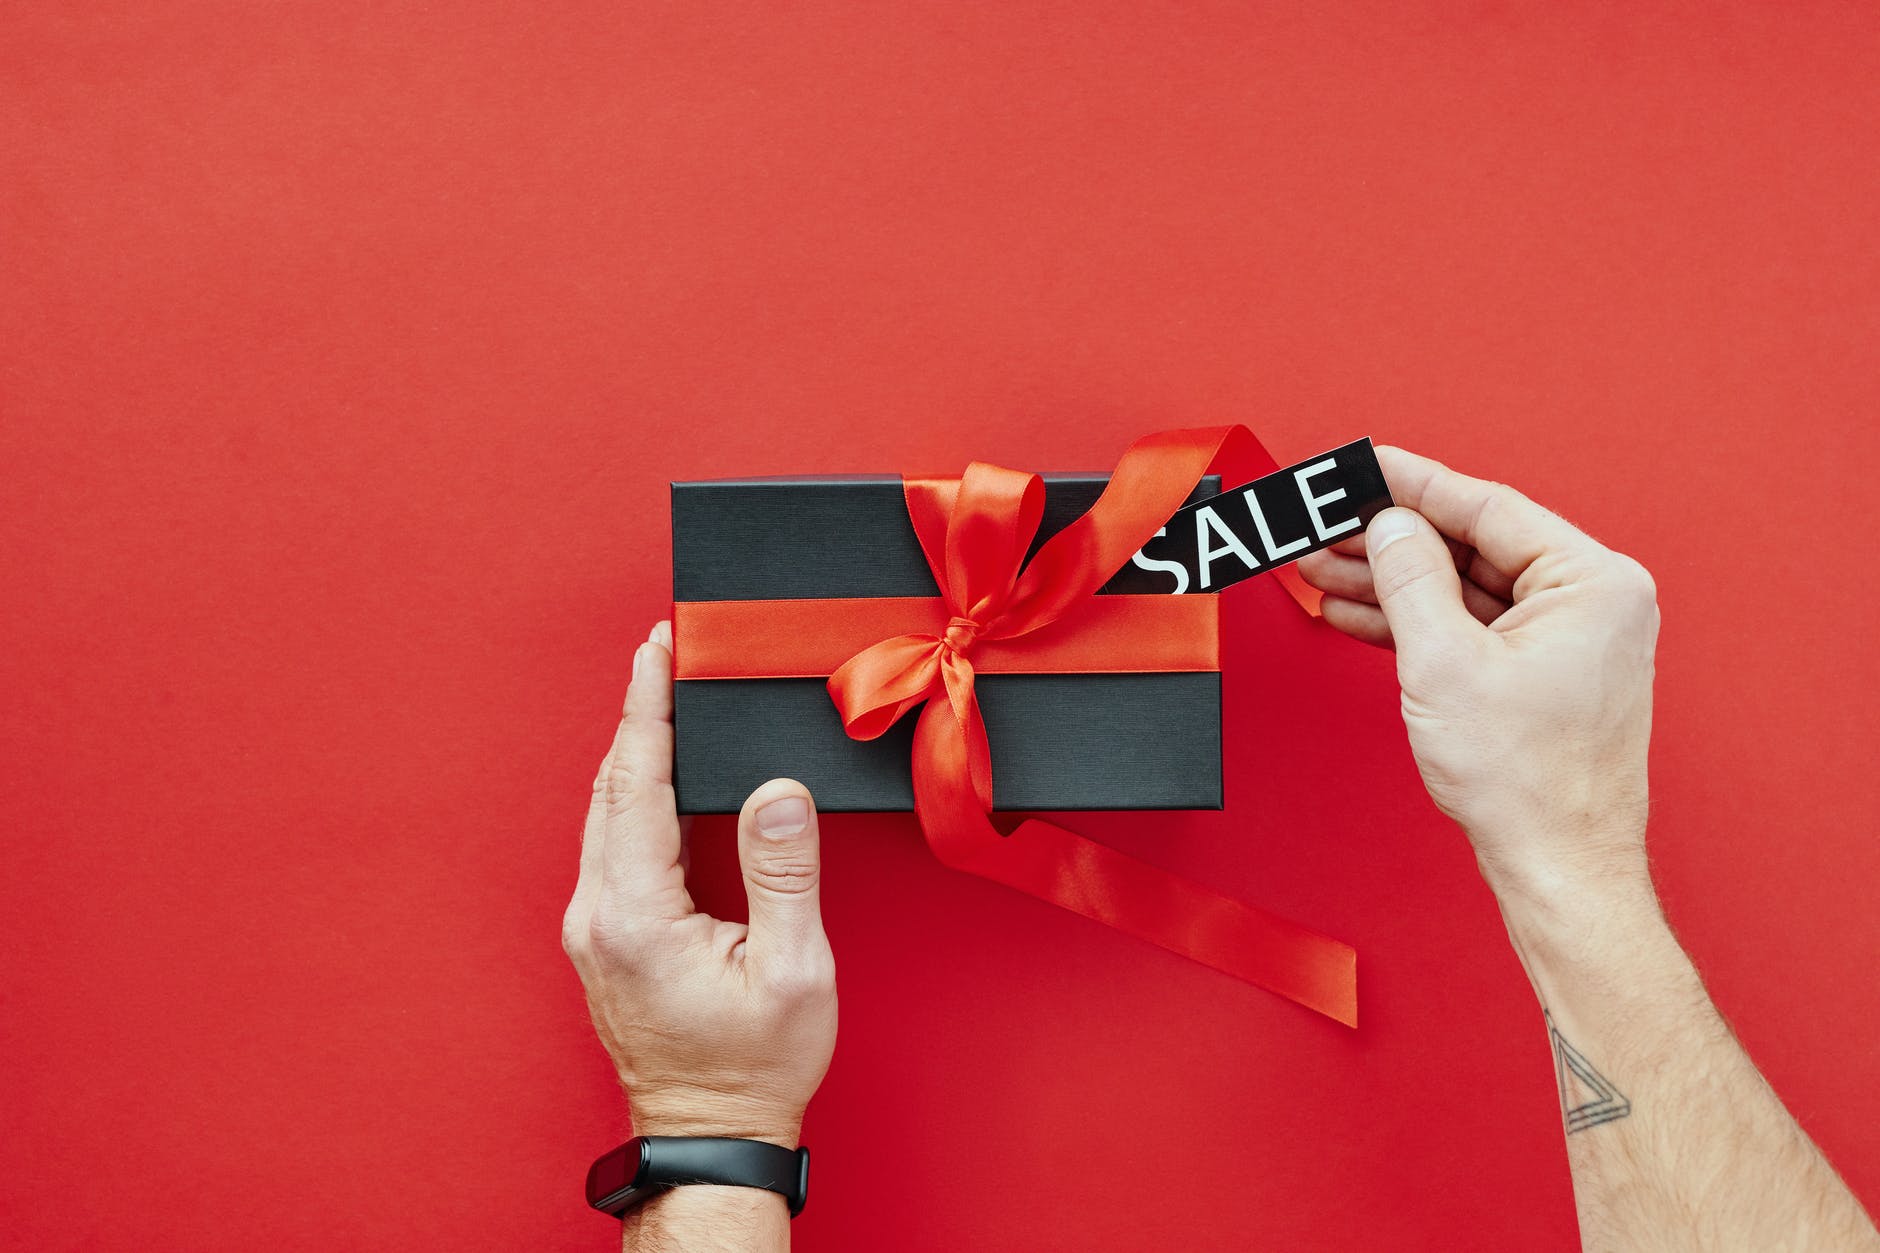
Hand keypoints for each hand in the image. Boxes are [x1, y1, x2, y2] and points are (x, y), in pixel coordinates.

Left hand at [562, 621, 836, 1148]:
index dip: (648, 708)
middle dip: (639, 715)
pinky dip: (635, 794)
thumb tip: (776, 791)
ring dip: (636, 753)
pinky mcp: (603, 939)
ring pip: (606, 813)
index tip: (657, 648)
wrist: (710, 1135)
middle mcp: (598, 916)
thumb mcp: (792, 970)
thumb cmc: (754, 1066)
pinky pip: (611, 843)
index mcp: (637, 915)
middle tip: (666, 653)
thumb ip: (782, 872)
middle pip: (612, 787)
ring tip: (665, 699)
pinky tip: (660, 776)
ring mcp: (593, 929)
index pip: (637, 782)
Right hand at [1297, 448, 1660, 911]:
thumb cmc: (1528, 782)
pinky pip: (1471, 627)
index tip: (1366, 467)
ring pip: (1464, 588)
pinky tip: (1359, 612)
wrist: (1556, 866)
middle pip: (1472, 546)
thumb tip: (1390, 523)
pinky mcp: (1542, 674)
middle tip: (1328, 526)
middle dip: (1391, 541)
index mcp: (1593, 582)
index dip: (1415, 485)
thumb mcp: (1445, 662)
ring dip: (1393, 582)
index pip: (1489, 508)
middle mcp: (1592, 603)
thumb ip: (1411, 578)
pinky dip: (1416, 622)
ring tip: (1324, 568)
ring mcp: (1569, 640)